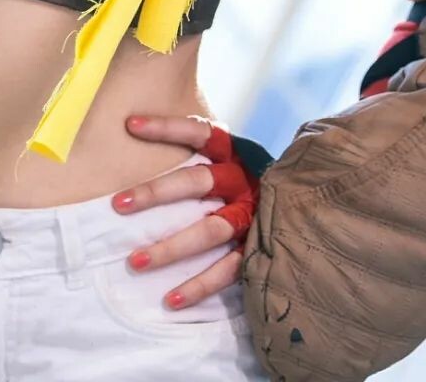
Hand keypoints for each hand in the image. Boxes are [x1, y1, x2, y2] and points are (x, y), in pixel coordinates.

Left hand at [111, 114, 265, 311]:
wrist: (306, 209)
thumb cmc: (246, 182)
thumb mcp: (229, 159)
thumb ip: (196, 153)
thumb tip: (136, 132)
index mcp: (234, 154)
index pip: (200, 133)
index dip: (166, 127)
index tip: (130, 125)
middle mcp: (244, 182)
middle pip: (198, 181)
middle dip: (157, 193)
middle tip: (119, 204)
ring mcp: (253, 217)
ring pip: (210, 231)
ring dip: (171, 248)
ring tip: (134, 261)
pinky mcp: (259, 250)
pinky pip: (227, 271)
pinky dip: (198, 287)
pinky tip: (171, 300)